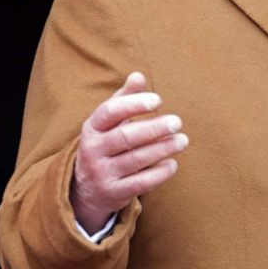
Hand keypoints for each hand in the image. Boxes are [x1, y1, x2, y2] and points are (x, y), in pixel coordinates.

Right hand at [71, 72, 186, 233]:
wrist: (85, 190)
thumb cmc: (105, 146)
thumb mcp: (107, 124)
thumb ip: (124, 99)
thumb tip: (138, 75)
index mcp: (92, 128)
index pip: (109, 112)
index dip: (133, 105)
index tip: (157, 100)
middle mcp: (93, 150)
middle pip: (125, 137)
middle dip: (153, 128)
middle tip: (177, 122)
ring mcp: (102, 173)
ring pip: (135, 160)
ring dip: (162, 149)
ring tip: (183, 140)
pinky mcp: (114, 193)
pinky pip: (140, 183)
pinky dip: (159, 173)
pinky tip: (173, 164)